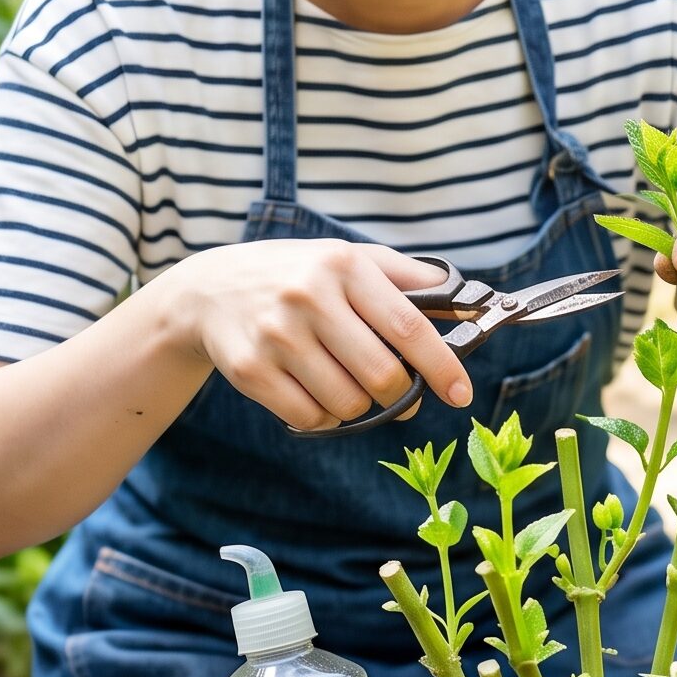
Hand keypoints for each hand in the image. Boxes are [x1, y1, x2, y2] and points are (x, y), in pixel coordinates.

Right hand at [175, 240, 469, 430]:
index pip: (408, 326)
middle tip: (401, 394)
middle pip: (382, 375)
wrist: (210, 289)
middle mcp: (308, 297)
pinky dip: (324, 417)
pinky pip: (310, 418)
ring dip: (360, 406)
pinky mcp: (250, 370)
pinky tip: (315, 392)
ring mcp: (276, 335)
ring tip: (347, 383)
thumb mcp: (348, 259)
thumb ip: (407, 278)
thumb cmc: (297, 275)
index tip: (461, 394)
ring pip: (348, 403)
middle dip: (401, 394)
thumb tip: (466, 299)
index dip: (442, 366)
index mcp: (343, 265)